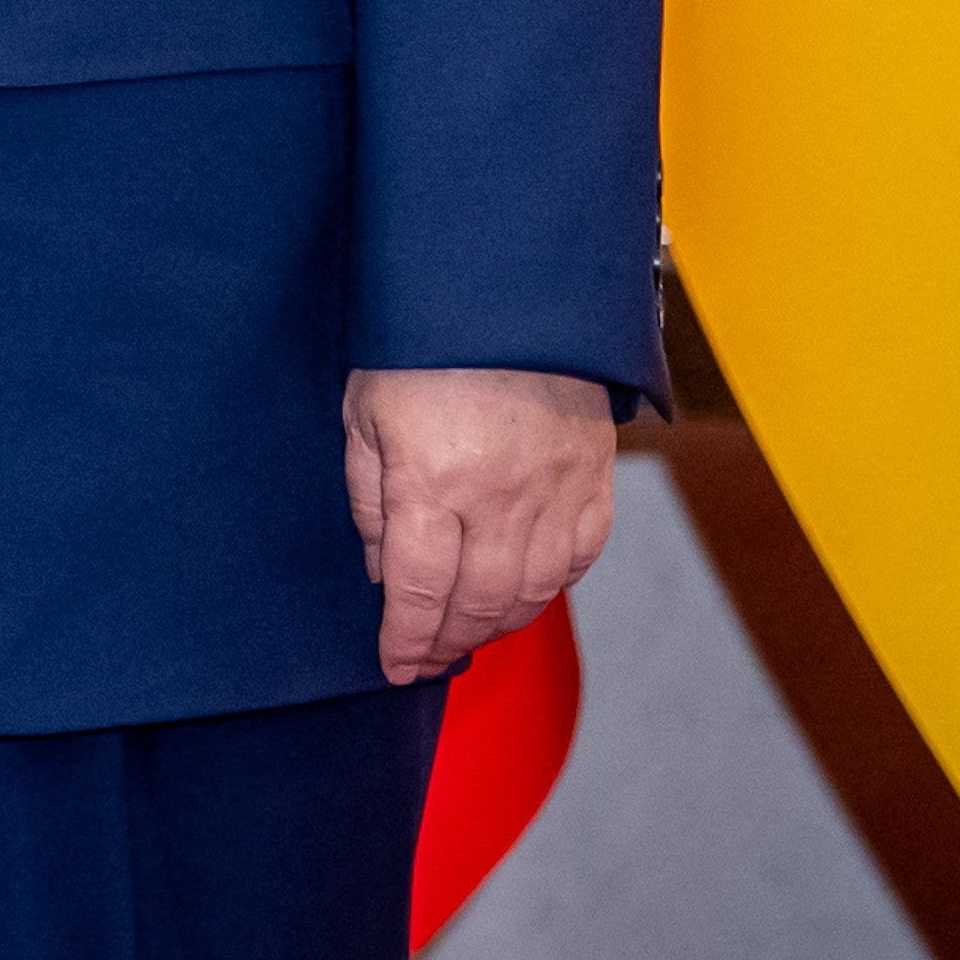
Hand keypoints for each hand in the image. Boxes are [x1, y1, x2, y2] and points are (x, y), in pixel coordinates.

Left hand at [341, 366, 616, 683]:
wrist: (510, 292)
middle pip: (477, 604)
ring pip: (530, 593)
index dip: (406, 641)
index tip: (394, 667)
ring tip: (467, 635)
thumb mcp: (365, 411)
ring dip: (496, 625)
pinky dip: (547, 589)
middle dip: (447, 642)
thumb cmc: (422, 343)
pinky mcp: (594, 481)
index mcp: (433, 481)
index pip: (420, 592)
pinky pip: (576, 561)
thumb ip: (371, 498)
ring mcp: (555, 493)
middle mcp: (499, 499)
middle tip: (426, 659)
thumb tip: (383, 572)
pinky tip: (521, 595)